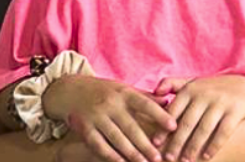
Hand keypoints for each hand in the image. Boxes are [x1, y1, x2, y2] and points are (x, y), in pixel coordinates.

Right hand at [46, 75, 176, 161]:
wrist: (70, 90)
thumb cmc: (103, 91)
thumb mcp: (123, 89)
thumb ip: (145, 97)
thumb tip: (168, 101)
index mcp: (123, 92)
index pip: (145, 103)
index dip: (160, 115)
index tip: (173, 126)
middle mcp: (111, 103)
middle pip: (131, 126)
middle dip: (146, 144)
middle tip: (160, 158)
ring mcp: (97, 116)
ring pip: (117, 138)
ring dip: (131, 153)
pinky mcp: (85, 127)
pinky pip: (99, 144)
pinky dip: (110, 155)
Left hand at [152, 76, 244, 161]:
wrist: (244, 88)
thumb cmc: (211, 90)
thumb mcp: (193, 83)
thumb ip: (172, 84)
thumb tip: (154, 91)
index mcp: (191, 89)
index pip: (174, 110)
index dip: (164, 127)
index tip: (155, 144)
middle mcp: (204, 94)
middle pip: (187, 122)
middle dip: (177, 142)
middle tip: (168, 158)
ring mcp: (220, 102)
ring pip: (204, 128)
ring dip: (194, 146)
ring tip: (186, 161)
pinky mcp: (235, 110)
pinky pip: (223, 131)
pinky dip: (214, 145)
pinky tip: (207, 157)